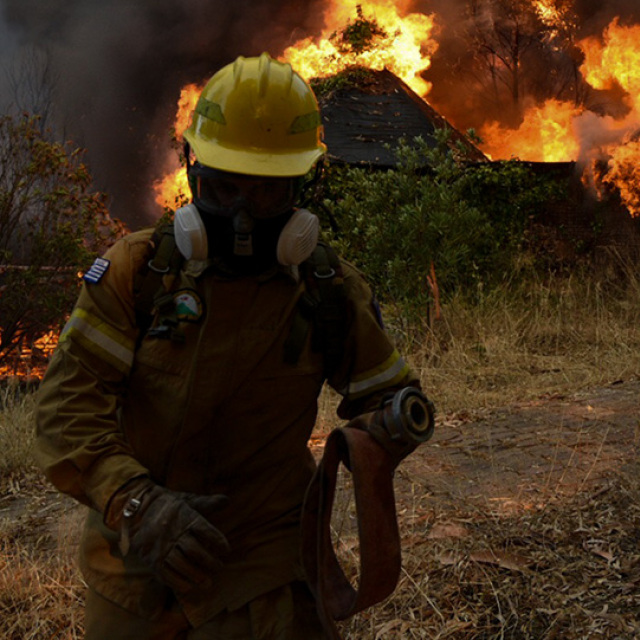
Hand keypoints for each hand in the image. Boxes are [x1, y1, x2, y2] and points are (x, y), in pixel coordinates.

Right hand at [106, 478, 229, 592]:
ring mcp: (162, 547)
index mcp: (186, 517)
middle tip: (219, 568)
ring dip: (196, 576)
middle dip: (209, 561)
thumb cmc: (170, 507)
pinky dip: (177, 582)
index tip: (226, 550)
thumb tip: (227, 500)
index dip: (218, 540)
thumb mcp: (188, 501)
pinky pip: (165, 574)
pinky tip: (188, 587)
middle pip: (195, 550)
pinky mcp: (151, 559)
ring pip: (181, 564)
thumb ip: (207, 503)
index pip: (205, 530)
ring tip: (207, 583)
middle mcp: (174, 532)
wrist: (139, 511)